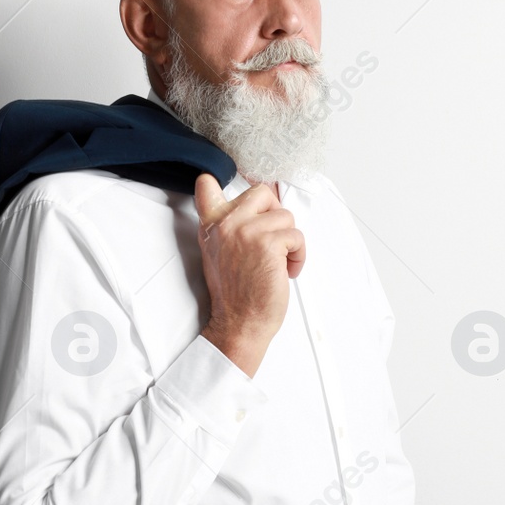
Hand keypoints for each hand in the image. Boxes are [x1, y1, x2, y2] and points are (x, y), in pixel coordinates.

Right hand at [192, 173, 305, 376]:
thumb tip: (258, 201)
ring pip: (286, 216)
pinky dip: (298, 255)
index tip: (226, 186)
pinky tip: (286, 271)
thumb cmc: (236, 292)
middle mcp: (226, 223)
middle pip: (262, 192)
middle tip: (271, 241)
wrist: (239, 323)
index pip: (205, 185)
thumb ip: (228, 226)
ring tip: (278, 263)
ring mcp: (246, 231)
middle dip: (275, 214)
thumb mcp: (218, 252)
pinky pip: (297, 235)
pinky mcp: (268, 243)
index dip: (219, 181)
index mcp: (212, 225)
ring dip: (290, 242)